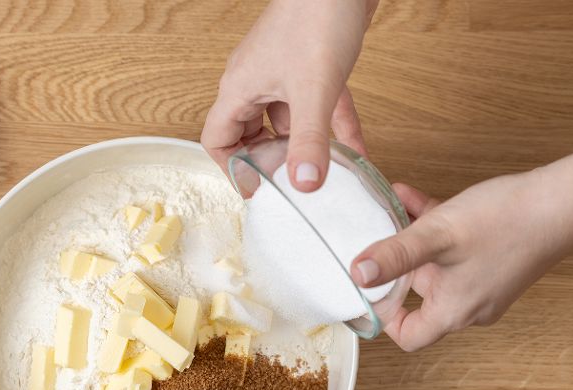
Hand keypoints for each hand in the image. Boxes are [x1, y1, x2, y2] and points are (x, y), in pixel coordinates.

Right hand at [201, 0, 377, 191]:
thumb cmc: (316, 15)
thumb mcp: (313, 90)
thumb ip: (310, 141)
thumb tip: (305, 185)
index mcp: (240, 88)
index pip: (217, 140)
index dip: (232, 168)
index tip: (258, 189)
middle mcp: (255, 81)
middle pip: (250, 135)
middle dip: (271, 161)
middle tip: (292, 184)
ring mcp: (283, 73)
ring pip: (287, 123)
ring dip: (307, 147)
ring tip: (327, 175)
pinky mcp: (310, 65)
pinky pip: (316, 106)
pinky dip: (333, 127)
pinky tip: (355, 149)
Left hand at [349, 173, 572, 350]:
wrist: (566, 201)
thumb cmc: (507, 222)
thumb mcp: (437, 236)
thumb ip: (395, 255)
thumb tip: (358, 274)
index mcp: (454, 312)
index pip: (409, 336)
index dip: (385, 318)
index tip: (370, 290)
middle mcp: (469, 305)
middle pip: (418, 297)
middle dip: (394, 267)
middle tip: (373, 242)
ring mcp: (483, 284)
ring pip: (434, 266)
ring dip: (409, 240)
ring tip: (389, 211)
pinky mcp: (493, 262)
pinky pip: (453, 250)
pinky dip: (432, 228)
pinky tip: (411, 196)